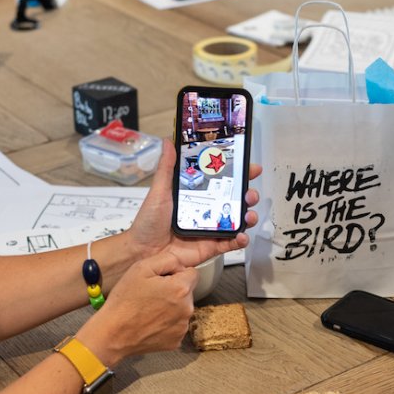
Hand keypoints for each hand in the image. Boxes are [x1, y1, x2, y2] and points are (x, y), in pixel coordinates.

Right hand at [76, 251, 196, 365]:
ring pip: (182, 309)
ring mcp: (182, 327)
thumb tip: (182, 265)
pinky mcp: (176, 341)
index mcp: (181, 288)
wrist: (113, 334)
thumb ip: (168, 259)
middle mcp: (187, 309)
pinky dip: (167, 324)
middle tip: (152, 295)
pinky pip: (176, 326)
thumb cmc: (125, 300)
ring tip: (149, 310)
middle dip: (174, 290)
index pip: (192, 273)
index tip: (161, 280)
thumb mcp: (141, 268)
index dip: (176, 273)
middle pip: (188, 292)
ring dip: (171, 307)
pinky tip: (151, 323)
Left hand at [127, 139, 260, 267]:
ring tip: (249, 214)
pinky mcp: (211, 246)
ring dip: (248, 216)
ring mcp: (210, 229)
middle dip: (248, 195)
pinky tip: (242, 236)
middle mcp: (206, 211)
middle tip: (250, 193)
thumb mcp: (159, 191)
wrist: (144, 252)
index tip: (249, 167)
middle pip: (234, 200)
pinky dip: (240, 240)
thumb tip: (168, 141)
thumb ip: (167, 168)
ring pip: (237, 221)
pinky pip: (231, 243)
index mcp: (196, 195)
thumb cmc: (148, 222)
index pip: (221, 181)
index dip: (238, 174)